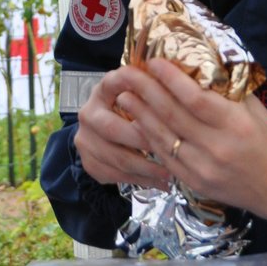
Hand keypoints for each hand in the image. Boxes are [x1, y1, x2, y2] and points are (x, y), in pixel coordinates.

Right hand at [72, 67, 171, 189]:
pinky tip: (159, 182)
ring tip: (170, 173)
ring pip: (116, 158)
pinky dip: (139, 180)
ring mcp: (85, 139)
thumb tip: (181, 86)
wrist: (103, 133)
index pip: (114, 83)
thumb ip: (152, 91)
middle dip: (142, 140)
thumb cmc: (132, 110)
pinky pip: (115, 175)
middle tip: (170, 148)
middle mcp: (88, 112)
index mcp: (103, 90)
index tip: (158, 95)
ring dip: (146, 168)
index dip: (133, 88)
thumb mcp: (138, 95)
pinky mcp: (88, 162)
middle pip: (112, 128)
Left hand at [111, 59, 266, 230]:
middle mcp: (218, 147)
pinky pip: (165, 157)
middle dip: (145, 91)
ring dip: (139, 114)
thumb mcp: (257, 111)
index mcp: (236, 124)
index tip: (152, 62)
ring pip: (163, 137)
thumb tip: (197, 66)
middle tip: (126, 73)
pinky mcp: (194, 183)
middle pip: (172, 115)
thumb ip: (228, 91)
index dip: (170, 79)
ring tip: (123, 96)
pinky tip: (137, 124)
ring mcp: (203, 168)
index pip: (195, 98)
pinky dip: (149, 139)